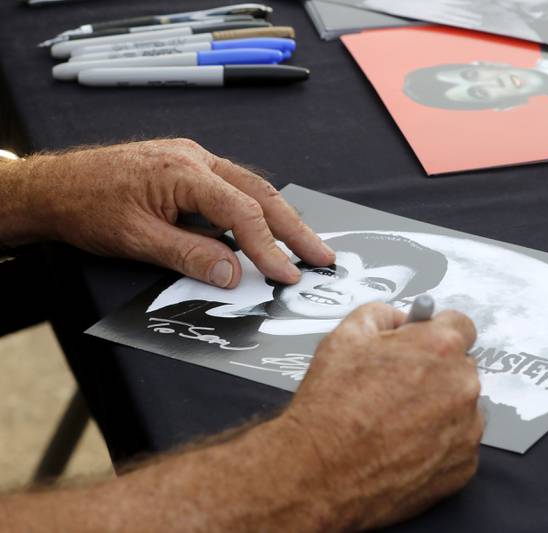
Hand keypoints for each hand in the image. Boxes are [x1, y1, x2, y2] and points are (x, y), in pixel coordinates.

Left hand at [19, 139, 334, 286]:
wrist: (52, 186)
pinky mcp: (189, 169)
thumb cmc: (86, 206)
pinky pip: (233, 190)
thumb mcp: (137, 239)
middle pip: (260, 193)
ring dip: (280, 219)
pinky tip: (266, 231)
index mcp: (184, 170)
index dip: (269, 247)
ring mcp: (194, 160)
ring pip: (251, 189)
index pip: (242, 211)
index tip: (288, 274)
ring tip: (305, 245)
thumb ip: (189, 255)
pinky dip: (254, 212)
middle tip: (323, 256)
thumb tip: (234, 275)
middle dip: (295, 227)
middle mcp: (196, 158)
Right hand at [282, 302, 482, 529]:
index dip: (435, 332)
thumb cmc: (331, 409)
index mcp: (441, 348)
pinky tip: (403, 443)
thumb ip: (382, 315)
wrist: (320, 472)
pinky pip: (457, 443)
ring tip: (395, 419)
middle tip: (396, 385)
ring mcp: (467, 429)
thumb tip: (398, 319)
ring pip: (460, 406)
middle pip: (460, 367)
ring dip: (438, 408)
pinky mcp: (463, 465)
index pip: (460, 325)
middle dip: (434, 371)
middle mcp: (463, 386)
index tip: (422, 343)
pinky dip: (437, 443)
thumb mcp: (345, 336)